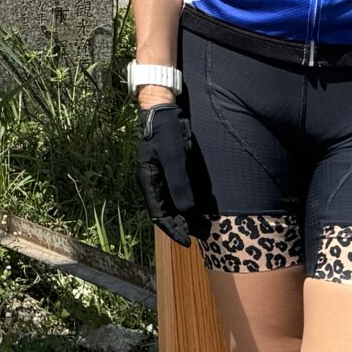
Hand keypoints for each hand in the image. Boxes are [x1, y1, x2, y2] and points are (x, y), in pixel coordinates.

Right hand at [137, 101, 208, 245]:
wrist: (164, 110)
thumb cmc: (165, 132)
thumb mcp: (173, 158)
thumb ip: (179, 184)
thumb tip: (187, 211)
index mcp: (148, 181)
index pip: (158, 214)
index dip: (172, 230)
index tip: (187, 241)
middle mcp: (153, 182)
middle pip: (166, 212)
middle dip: (183, 226)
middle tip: (202, 235)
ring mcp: (162, 176)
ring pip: (173, 204)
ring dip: (187, 217)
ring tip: (204, 226)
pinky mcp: (172, 170)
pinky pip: (179, 193)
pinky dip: (189, 204)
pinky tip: (200, 210)